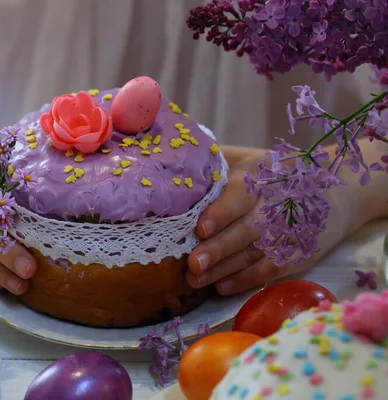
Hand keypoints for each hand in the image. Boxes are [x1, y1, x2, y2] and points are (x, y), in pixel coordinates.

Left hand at [186, 145, 361, 294]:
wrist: (332, 192)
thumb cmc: (274, 174)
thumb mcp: (248, 157)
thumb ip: (217, 161)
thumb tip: (175, 161)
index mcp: (261, 176)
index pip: (240, 195)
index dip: (221, 213)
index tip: (200, 228)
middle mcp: (277, 204)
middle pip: (247, 230)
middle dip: (219, 248)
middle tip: (193, 263)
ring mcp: (290, 231)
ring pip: (255, 253)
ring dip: (225, 269)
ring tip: (196, 279)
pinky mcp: (297, 253)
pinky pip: (270, 270)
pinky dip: (246, 280)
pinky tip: (222, 287)